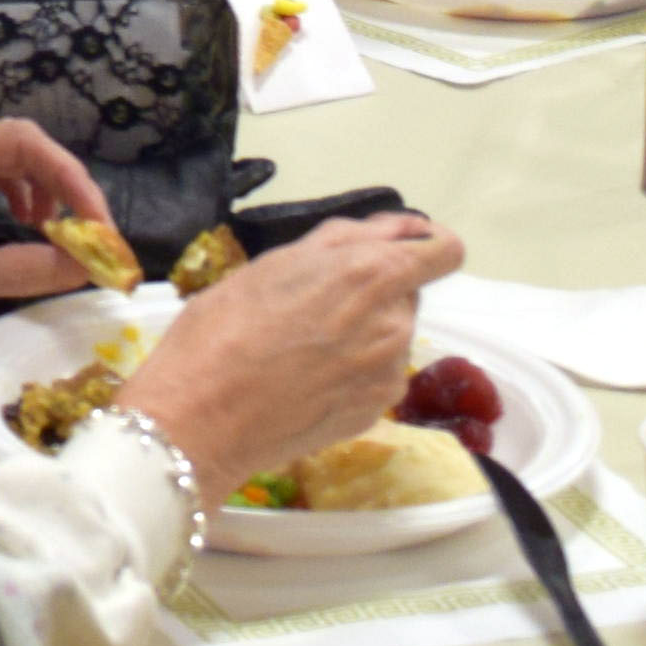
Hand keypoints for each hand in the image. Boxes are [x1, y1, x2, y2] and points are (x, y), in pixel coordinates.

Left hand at [0, 117, 114, 348]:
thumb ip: (22, 269)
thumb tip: (86, 268)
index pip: (25, 143)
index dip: (72, 178)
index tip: (98, 224)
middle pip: (20, 147)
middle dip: (62, 184)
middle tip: (90, 231)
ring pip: (5, 163)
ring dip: (41, 191)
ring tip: (59, 233)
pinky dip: (16, 199)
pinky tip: (25, 227)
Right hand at [112, 212, 465, 487]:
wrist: (201, 419)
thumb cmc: (223, 328)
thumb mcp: (277, 262)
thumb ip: (349, 237)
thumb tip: (403, 226)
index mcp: (373, 275)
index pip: (445, 251)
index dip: (426, 244)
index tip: (399, 249)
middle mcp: (395, 324)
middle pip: (406, 293)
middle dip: (371, 291)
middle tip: (311, 303)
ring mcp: (388, 374)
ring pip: (390, 336)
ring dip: (362, 333)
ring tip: (301, 346)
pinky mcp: (374, 413)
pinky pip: (377, 377)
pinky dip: (353, 372)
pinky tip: (306, 379)